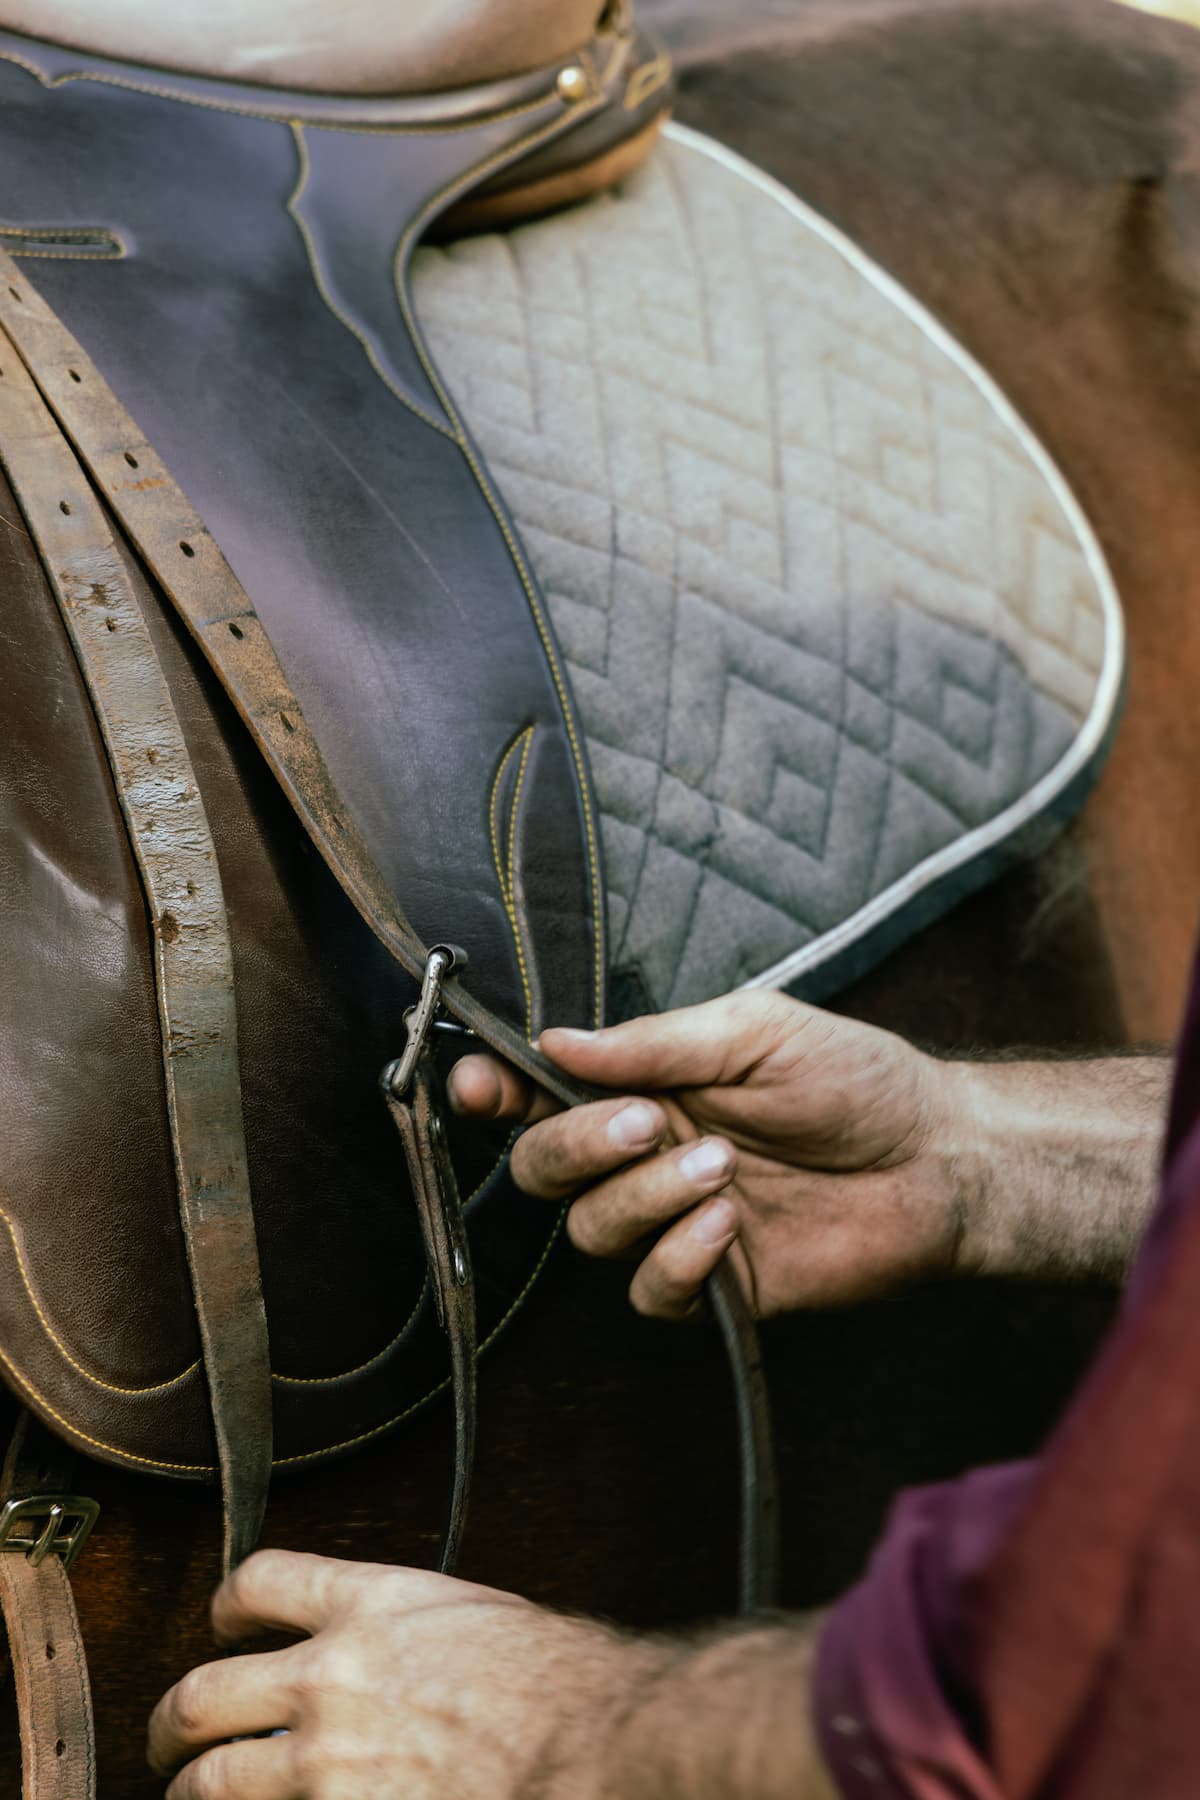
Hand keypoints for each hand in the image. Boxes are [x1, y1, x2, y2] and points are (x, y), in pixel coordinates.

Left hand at [147, 1549, 660, 1799]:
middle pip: (204, 1691)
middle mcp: (332, 1677)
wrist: (592, 1747)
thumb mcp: (477, 1616)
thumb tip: (396, 1656)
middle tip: (168, 1738)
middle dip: (171, 1723)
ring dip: (193, 1795)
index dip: (227, 1605)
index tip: (221, 1624)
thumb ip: (413, 1630)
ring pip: (212, 1783)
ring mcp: (326, 1764)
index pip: (259, 1581)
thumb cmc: (561, 1684)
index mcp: (372, 1606)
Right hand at [449, 992, 971, 1320]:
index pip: (542, 1096)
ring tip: (724, 1169)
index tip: (477, 1087)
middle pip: (543, 1170)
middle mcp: (646, 1155)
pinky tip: (731, 1225)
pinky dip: (678, 1258)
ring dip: (646, 1198)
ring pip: (592, 1232)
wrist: (938, 1156)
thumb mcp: (755, 1032)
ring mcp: (676, 1221)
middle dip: (576, 1147)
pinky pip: (651, 1290)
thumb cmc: (854, 1079)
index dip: (496, 1094)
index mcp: (646, 1085)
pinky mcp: (717, 1284)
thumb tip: (554, 1041)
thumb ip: (654, 1043)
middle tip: (647, 1123)